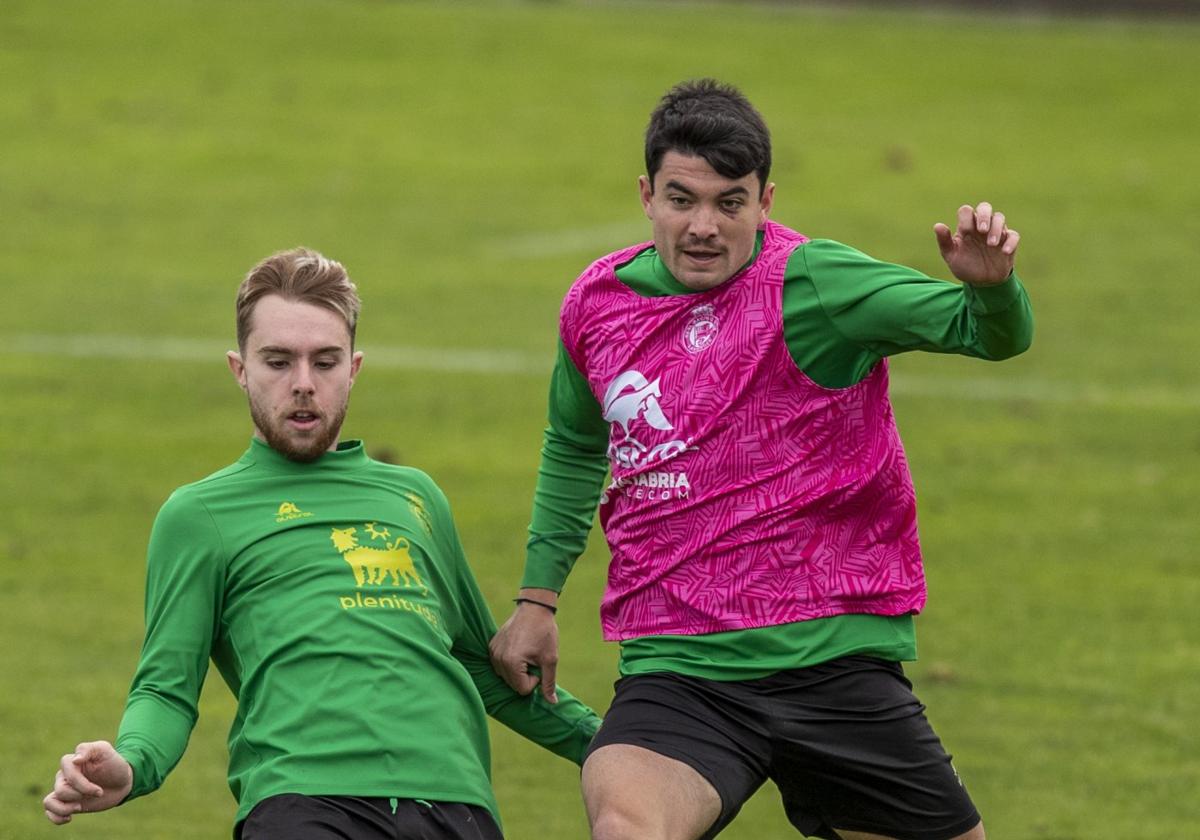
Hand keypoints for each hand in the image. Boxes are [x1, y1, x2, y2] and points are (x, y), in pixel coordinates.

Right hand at [43, 741, 132, 823]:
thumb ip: (88, 749)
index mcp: (71, 762)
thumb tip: (75, 760)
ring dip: (65, 808)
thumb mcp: (104, 750)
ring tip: (79, 806)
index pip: (66, 769)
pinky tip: (70, 818)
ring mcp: (65, 791)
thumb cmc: (113, 763)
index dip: (80, 782)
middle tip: (98, 794)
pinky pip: (49, 811)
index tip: (99, 788)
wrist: (121, 781)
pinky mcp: (66, 803)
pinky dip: (56, 817)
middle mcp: (64, 776)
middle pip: (60, 789)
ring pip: (49, 802)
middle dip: (80, 794)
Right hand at [489, 588, 559, 703]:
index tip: (539, 663)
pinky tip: (519, 649)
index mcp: (511, 662)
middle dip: (526, 676)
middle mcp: (498, 658)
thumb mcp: (550, 659)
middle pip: (513, 684)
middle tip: (534, 658)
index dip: (535, 680)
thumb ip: (549, 683)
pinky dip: (510, 663)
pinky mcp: (492, 646)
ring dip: (518, 671)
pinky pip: (500, 665)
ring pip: (506, 676)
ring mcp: (493, 652)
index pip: (522, 689)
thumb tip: (552, 703)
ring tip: (527, 653)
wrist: (534, 608)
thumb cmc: (544, 632)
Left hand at [934, 201, 1019, 285]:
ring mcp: (996, 232)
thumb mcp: (951, 256)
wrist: (980, 282)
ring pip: (1000, 218)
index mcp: (966, 227)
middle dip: (984, 215)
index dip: (966, 218)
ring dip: (996, 229)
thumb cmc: (964, 265)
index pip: (966, 211)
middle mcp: (981, 226)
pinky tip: (1005, 251)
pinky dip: (1011, 241)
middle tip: (982, 230)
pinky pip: (1014, 235)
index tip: (966, 232)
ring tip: (991, 244)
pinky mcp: (1008, 241)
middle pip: (985, 207)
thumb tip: (938, 225)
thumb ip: (944, 241)